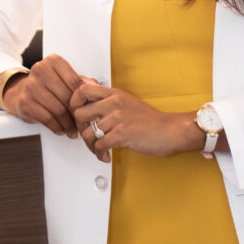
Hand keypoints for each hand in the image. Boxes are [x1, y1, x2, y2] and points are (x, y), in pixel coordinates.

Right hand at [3, 53, 82, 136]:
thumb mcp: (65, 80)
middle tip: (82, 124)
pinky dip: (57, 128)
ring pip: (58, 110)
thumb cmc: (49, 86)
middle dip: (76, 114)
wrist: (22, 92)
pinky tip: (62, 130)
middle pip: (66, 97)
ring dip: (68, 124)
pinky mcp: (25, 102)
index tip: (88, 109)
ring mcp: (31, 86)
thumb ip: (81, 83)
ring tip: (73, 130)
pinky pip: (47, 119)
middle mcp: (40, 70)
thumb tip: (95, 87)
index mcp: (53, 61)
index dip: (83, 99)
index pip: (75, 82)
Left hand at [69, 82, 203, 161]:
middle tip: (88, 136)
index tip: (77, 113)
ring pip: (88, 133)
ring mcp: (117, 118)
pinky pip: (99, 145)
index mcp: (114, 93)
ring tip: (98, 149)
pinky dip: (100, 154)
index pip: (82, 89)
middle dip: (81, 129)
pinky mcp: (122, 134)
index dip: (73, 102)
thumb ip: (107, 98)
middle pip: (79, 114)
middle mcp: (113, 103)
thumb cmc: (149, 119)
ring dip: (90, 145)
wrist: (170, 130)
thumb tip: (87, 88)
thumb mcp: (126, 101)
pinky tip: (106, 155)